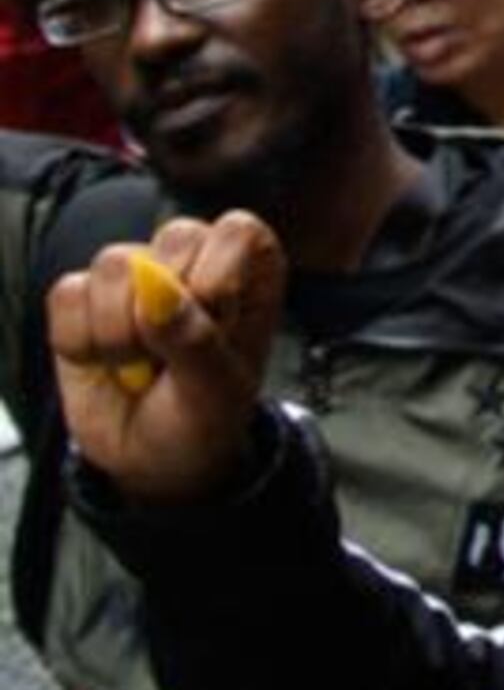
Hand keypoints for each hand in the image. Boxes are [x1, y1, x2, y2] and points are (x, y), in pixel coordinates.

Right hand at [49, 214, 282, 508]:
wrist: (152, 457)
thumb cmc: (204, 416)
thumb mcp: (218, 391)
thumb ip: (196, 339)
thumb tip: (158, 292)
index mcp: (248, 268)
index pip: (238, 232)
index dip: (221, 284)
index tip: (219, 330)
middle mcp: (194, 256)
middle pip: (175, 238)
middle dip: (172, 313)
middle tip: (177, 356)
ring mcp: (134, 272)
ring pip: (115, 264)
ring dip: (122, 333)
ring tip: (141, 363)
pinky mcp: (82, 296)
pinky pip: (67, 294)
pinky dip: (81, 343)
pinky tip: (104, 362)